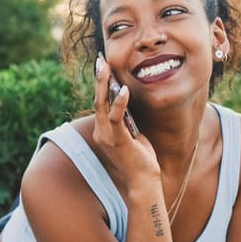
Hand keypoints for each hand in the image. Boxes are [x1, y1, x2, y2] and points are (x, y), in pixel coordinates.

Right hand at [92, 54, 159, 186]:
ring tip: (105, 67)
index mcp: (103, 132)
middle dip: (98, 79)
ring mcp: (107, 137)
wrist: (144, 181)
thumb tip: (127, 101)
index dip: (101, 85)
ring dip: (103, 85)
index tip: (103, 67)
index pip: (99, 104)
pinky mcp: (118, 140)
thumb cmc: (141, 159)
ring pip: (101, 105)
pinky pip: (116, 118)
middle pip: (97, 100)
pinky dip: (119, 103)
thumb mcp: (133, 134)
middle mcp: (100, 133)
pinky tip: (123, 90)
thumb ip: (128, 120)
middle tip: (100, 60)